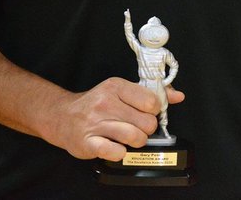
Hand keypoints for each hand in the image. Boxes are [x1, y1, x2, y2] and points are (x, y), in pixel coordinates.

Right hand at [43, 77, 184, 161]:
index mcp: (116, 87)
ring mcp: (95, 123)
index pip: (151, 101)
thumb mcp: (122, 91)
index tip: (146, 112)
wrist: (62, 116)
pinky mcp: (87, 142)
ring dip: (137, 141)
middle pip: (146, 122)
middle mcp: (105, 103)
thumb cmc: (96, 104)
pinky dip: (120, 153)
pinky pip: (115, 152)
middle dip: (146, 128)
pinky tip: (116, 147)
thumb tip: (178, 95)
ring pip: (135, 137)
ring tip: (129, 137)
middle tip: (137, 126)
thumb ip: (151, 92)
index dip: (153, 110)